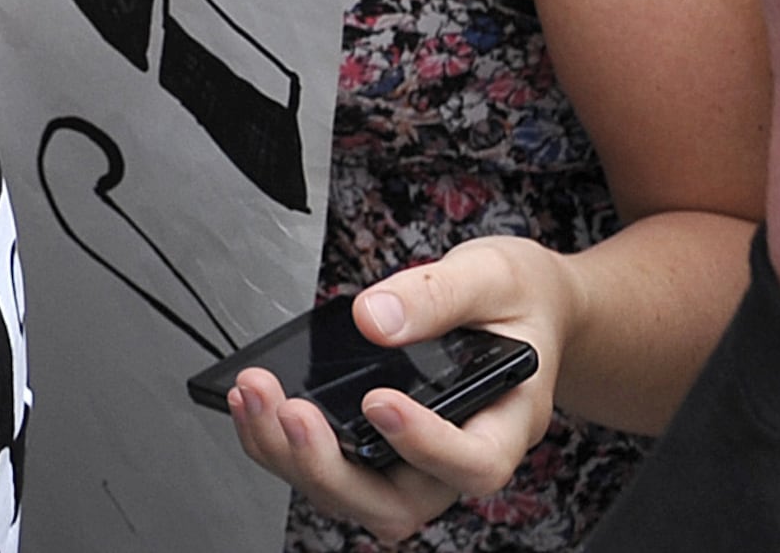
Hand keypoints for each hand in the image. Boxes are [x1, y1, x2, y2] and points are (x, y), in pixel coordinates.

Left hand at [224, 243, 575, 544]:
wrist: (526, 307)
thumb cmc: (517, 299)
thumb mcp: (491, 275)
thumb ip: (438, 295)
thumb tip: (374, 318)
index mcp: (506, 421)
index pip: (473, 463)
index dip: (425, 446)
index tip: (378, 401)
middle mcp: (459, 455)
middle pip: (398, 503)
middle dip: (332, 466)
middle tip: (289, 409)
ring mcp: (417, 460)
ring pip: (356, 497)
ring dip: (295, 458)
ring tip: (254, 395)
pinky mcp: (381, 447)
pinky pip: (334, 468)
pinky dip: (283, 444)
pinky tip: (253, 400)